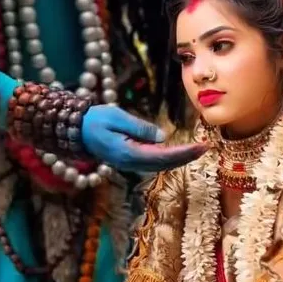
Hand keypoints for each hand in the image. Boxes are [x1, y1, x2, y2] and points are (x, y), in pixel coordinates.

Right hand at [81, 105, 205, 171]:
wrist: (76, 131)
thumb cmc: (94, 120)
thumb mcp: (116, 117)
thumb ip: (139, 127)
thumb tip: (162, 137)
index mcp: (128, 153)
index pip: (162, 156)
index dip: (184, 153)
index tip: (201, 147)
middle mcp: (131, 162)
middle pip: (165, 164)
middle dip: (186, 157)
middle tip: (206, 148)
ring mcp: (130, 163)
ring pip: (160, 164)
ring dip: (179, 158)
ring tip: (197, 149)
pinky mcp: (130, 160)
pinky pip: (154, 161)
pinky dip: (169, 157)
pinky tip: (180, 152)